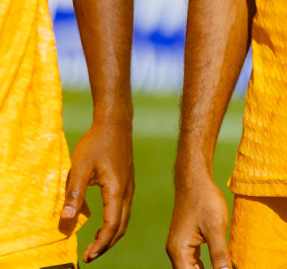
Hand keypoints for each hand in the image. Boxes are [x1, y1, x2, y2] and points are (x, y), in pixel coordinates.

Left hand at [62, 114, 133, 261]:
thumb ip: (74, 196)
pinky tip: (97, 222)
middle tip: (89, 255)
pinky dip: (112, 222)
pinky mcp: (126, 183)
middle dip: (106, 244)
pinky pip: (122, 209)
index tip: (89, 255)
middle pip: (121, 226)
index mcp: (117, 190)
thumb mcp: (80, 168)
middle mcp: (127, 191)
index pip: (112, 224)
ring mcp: (129, 187)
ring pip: (123, 218)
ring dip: (110, 234)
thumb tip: (65, 222)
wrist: (115, 124)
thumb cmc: (97, 143)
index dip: (101, 243)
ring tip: (94, 244)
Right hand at [165, 170, 231, 268]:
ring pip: (190, 267)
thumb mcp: (216, 227)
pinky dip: (203, 264)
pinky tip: (215, 265)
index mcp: (179, 251)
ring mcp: (179, 246)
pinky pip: (192, 259)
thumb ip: (219, 253)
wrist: (194, 181)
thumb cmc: (205, 201)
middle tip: (224, 268)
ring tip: (222, 267)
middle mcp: (175, 252)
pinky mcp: (185, 240)